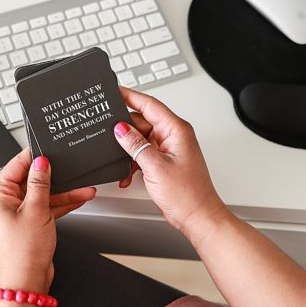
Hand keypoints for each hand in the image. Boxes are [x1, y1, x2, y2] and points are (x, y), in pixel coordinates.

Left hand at [0, 149, 95, 290]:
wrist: (27, 282)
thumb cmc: (22, 253)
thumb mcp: (35, 210)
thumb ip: (40, 183)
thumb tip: (41, 162)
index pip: (16, 166)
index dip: (33, 156)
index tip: (48, 147)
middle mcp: (5, 203)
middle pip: (31, 180)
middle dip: (54, 175)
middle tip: (69, 166)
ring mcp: (18, 214)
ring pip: (43, 194)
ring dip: (63, 191)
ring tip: (83, 187)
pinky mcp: (30, 223)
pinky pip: (47, 207)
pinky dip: (62, 204)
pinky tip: (79, 198)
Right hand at [112, 87, 226, 234]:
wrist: (197, 216)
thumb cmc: (187, 194)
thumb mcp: (154, 166)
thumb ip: (135, 144)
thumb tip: (120, 129)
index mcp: (176, 130)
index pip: (150, 104)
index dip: (130, 96)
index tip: (114, 90)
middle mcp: (174, 136)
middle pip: (143, 121)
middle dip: (125, 130)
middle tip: (108, 134)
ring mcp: (169, 148)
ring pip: (141, 138)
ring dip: (129, 150)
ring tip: (123, 161)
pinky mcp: (165, 160)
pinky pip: (144, 152)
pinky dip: (133, 161)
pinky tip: (128, 173)